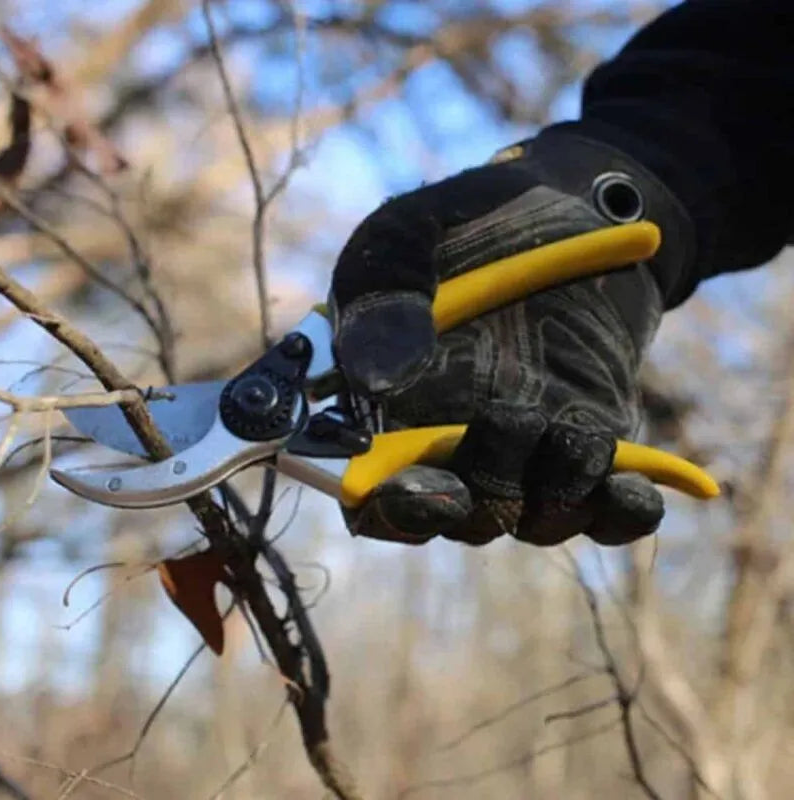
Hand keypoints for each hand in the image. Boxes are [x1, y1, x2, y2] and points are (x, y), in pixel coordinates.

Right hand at [330, 129, 694, 546]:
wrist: (576, 208)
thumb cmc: (475, 220)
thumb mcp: (411, 230)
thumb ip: (382, 289)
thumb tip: (376, 378)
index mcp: (391, 410)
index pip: (376, 496)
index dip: (397, 510)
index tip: (435, 492)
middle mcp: (454, 446)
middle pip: (458, 517)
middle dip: (480, 498)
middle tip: (506, 425)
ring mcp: (526, 454)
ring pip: (533, 518)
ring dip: (554, 489)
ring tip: (574, 426)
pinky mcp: (590, 449)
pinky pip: (605, 508)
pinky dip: (621, 511)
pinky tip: (635, 488)